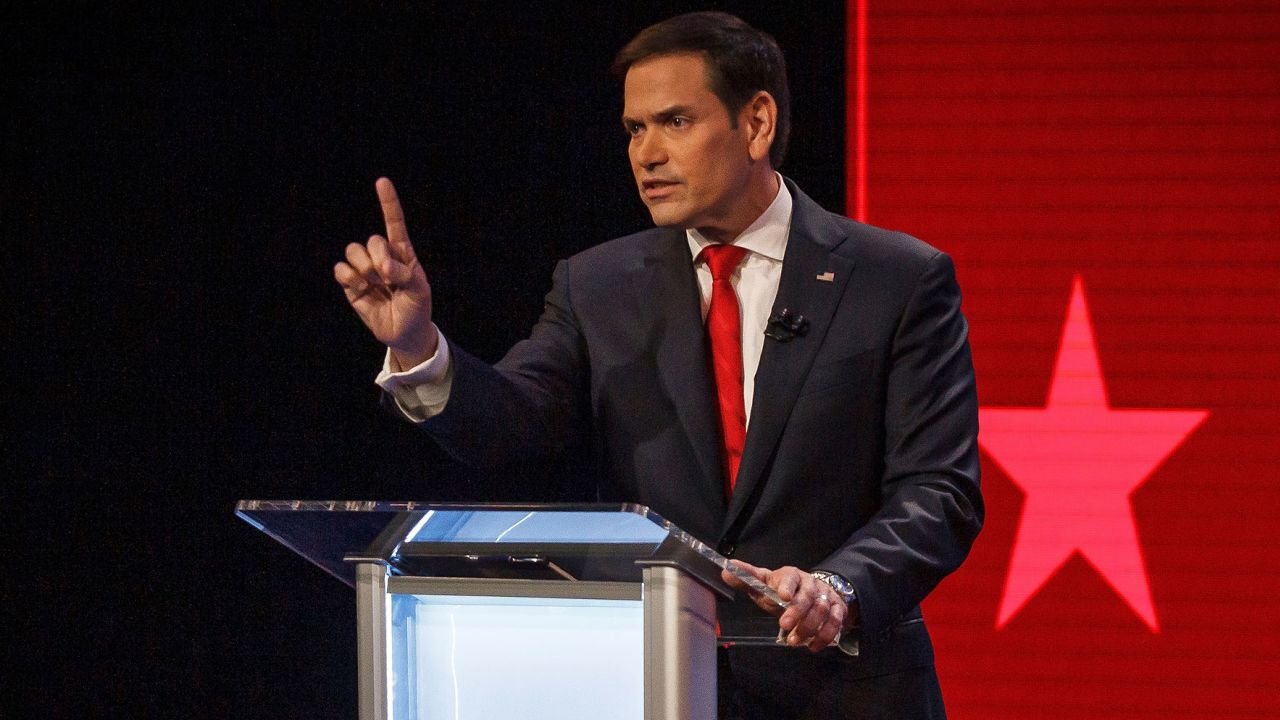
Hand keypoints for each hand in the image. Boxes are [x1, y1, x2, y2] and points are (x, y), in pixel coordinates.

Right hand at [334, 178, 437, 367]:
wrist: (405, 333)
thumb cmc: (417, 308)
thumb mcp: (420, 290)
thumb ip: (404, 274)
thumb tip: (382, 267)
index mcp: (403, 253)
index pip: (394, 223)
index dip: (388, 202)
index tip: (382, 182)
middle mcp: (382, 257)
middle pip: (372, 240)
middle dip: (379, 257)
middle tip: (388, 277)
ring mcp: (366, 269)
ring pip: (353, 251)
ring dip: (364, 268)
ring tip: (375, 284)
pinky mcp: (351, 284)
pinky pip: (340, 269)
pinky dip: (350, 278)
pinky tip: (362, 290)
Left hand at [721, 560, 847, 652]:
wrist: (812, 591)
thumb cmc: (782, 589)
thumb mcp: (764, 584)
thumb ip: (747, 579)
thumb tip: (726, 570)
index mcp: (791, 575)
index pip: (790, 577)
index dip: (787, 586)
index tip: (782, 597)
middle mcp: (810, 583)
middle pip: (807, 596)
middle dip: (797, 612)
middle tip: (784, 626)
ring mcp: (825, 595)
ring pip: (822, 609)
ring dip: (809, 627)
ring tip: (794, 641)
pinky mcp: (837, 608)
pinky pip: (836, 621)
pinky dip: (826, 634)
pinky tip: (814, 646)